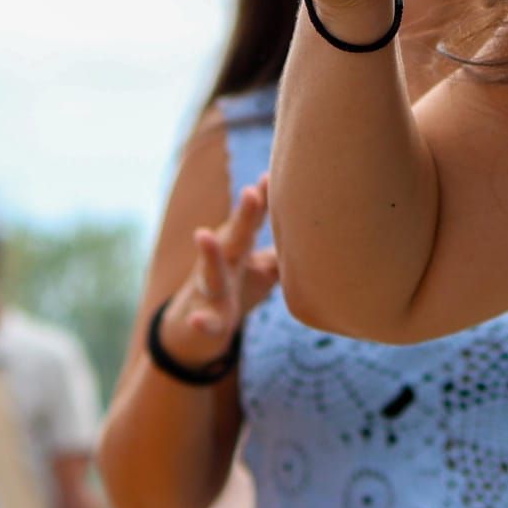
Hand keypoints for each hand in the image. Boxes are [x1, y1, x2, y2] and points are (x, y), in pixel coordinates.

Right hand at [155, 176, 280, 369]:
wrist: (193, 331)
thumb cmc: (235, 290)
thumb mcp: (262, 269)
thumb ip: (284, 250)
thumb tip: (314, 235)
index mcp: (238, 251)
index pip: (252, 223)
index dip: (262, 202)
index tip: (272, 176)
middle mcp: (223, 265)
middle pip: (234, 238)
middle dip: (243, 216)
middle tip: (251, 192)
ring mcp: (211, 292)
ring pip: (211, 274)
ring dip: (209, 255)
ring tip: (203, 234)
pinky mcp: (207, 321)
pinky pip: (206, 322)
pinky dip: (201, 322)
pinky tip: (198, 320)